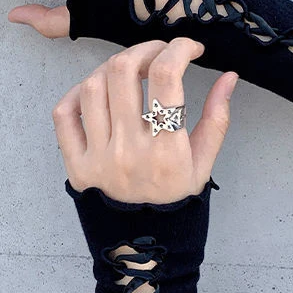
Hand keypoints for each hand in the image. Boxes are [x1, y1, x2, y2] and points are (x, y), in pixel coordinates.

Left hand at [53, 38, 237, 203]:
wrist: (143, 243)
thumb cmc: (175, 200)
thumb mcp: (204, 164)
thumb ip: (217, 118)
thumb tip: (229, 76)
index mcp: (167, 151)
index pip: (167, 78)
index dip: (178, 49)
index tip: (189, 48)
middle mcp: (129, 151)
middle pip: (124, 71)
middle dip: (144, 49)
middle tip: (158, 54)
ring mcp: (98, 158)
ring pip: (93, 86)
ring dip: (112, 67)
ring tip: (129, 72)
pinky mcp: (76, 165)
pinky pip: (64, 115)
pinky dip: (76, 93)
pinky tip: (97, 92)